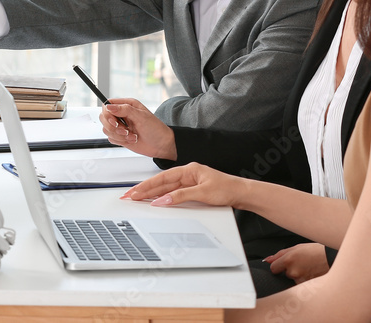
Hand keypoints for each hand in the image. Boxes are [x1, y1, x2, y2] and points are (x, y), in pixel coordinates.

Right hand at [98, 98, 176, 159]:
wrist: (161, 145)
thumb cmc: (156, 128)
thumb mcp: (141, 116)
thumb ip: (124, 110)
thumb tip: (109, 107)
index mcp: (127, 105)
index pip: (108, 105)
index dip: (107, 113)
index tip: (115, 121)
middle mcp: (122, 115)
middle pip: (103, 117)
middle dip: (113, 126)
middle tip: (125, 129)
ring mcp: (120, 126)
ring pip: (106, 129)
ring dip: (119, 135)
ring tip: (132, 135)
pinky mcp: (120, 137)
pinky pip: (111, 138)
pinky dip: (121, 141)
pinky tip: (132, 140)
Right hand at [120, 162, 248, 208]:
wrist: (242, 193)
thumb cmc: (227, 188)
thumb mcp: (203, 193)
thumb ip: (181, 196)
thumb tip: (164, 200)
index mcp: (188, 169)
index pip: (162, 179)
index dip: (147, 186)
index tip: (135, 193)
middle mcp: (187, 174)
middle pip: (161, 182)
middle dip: (143, 189)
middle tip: (129, 196)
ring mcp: (189, 182)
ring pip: (165, 188)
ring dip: (150, 193)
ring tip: (136, 198)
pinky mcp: (192, 189)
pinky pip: (172, 192)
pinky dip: (162, 196)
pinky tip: (154, 200)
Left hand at [263, 243, 329, 283]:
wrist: (332, 258)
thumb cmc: (315, 251)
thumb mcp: (296, 248)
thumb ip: (279, 254)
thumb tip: (267, 260)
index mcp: (288, 260)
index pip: (273, 269)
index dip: (278, 266)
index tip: (282, 265)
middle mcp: (293, 271)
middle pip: (285, 274)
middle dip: (290, 270)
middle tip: (301, 263)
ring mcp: (301, 280)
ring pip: (294, 279)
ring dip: (298, 275)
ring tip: (308, 268)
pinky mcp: (308, 287)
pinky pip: (301, 284)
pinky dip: (305, 280)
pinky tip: (311, 273)